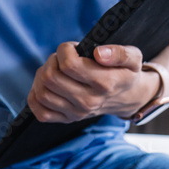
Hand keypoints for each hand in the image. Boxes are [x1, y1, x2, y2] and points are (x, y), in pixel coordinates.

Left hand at [27, 43, 159, 122]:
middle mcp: (88, 101)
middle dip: (52, 60)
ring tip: (55, 70)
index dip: (65, 50)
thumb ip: (120, 53)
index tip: (72, 48)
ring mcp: (76, 113)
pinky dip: (35, 96)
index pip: (69, 65)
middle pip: (50, 78)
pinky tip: (46, 85)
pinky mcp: (66, 120)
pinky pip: (40, 111)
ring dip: (42, 75)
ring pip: (42, 92)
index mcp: (105, 84)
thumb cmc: (124, 73)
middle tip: (62, 58)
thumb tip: (98, 53)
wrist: (125, 98)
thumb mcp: (133, 58)